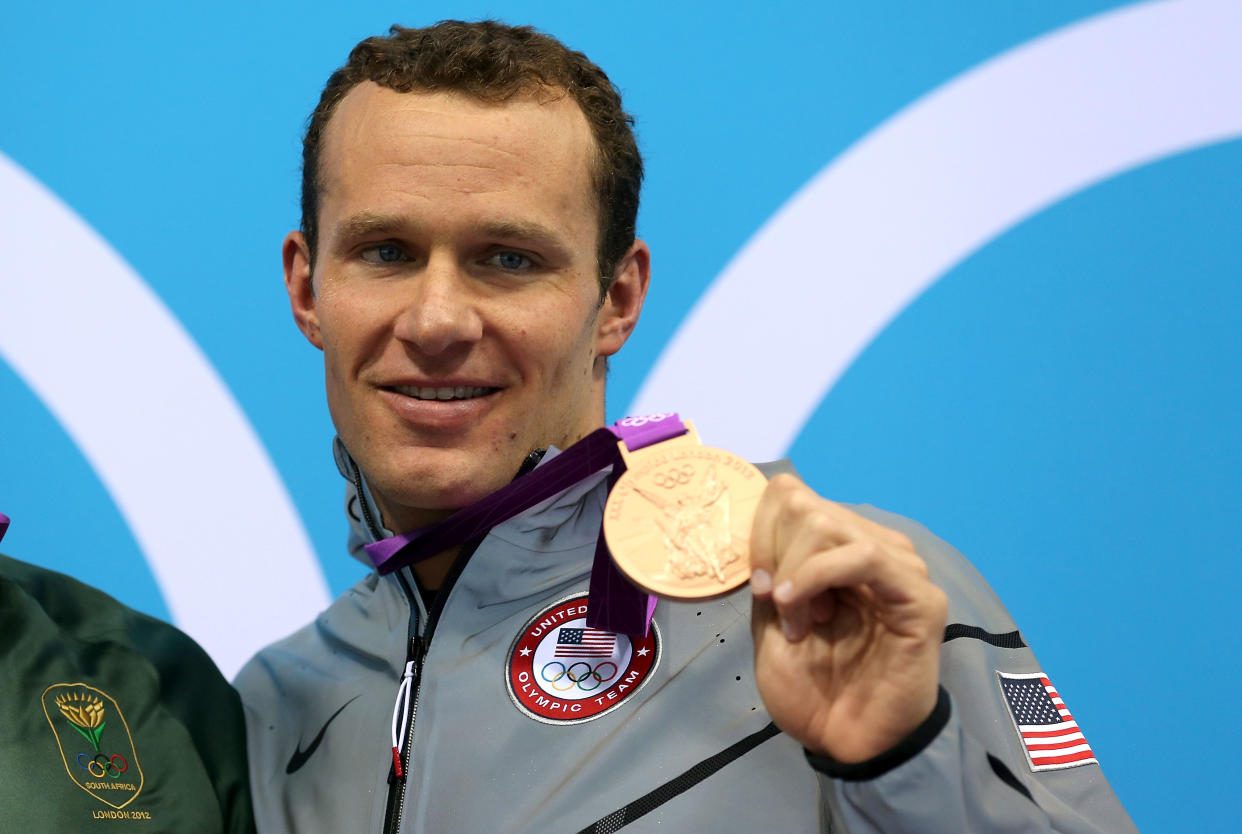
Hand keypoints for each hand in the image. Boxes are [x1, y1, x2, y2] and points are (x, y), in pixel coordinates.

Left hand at [749, 474, 946, 761]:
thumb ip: (769, 571)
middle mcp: (870, 546)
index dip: (761, 531)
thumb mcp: (770, 621)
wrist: (845, 744)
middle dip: (776, 555)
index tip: (755, 584)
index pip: (792, 493)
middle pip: (805, 504)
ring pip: (829, 523)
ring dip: (796, 572)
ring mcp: (899, 567)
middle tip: (780, 609)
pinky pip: (865, 555)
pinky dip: (818, 573)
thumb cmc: (811, 689)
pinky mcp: (918, 596)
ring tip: (798, 622)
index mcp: (836, 548)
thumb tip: (758, 530)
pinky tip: (800, 604)